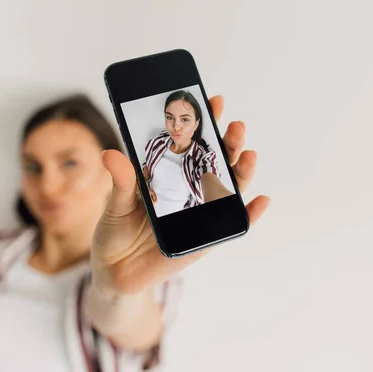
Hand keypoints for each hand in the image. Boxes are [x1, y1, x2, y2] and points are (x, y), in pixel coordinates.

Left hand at [91, 96, 269, 294]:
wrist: (115, 270)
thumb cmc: (115, 231)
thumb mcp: (116, 203)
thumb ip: (121, 180)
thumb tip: (111, 154)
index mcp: (169, 175)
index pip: (191, 144)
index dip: (204, 123)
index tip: (211, 101)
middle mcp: (189, 190)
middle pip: (216, 162)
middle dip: (227, 142)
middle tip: (233, 127)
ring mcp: (200, 213)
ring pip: (228, 188)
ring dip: (242, 171)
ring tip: (247, 155)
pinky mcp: (206, 238)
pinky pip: (233, 225)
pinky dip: (249, 214)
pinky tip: (261, 200)